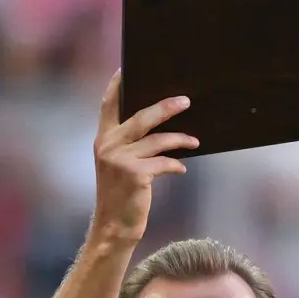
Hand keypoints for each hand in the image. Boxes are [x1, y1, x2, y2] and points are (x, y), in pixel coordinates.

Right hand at [90, 70, 198, 243]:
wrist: (114, 228)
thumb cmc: (121, 195)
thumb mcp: (118, 166)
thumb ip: (129, 144)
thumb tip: (158, 126)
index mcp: (103, 139)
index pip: (108, 105)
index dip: (117, 86)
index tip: (125, 69)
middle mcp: (108, 145)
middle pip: (141, 116)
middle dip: (166, 107)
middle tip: (186, 100)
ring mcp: (120, 159)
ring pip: (157, 139)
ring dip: (180, 139)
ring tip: (195, 141)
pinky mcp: (135, 174)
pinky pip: (163, 162)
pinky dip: (175, 165)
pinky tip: (181, 169)